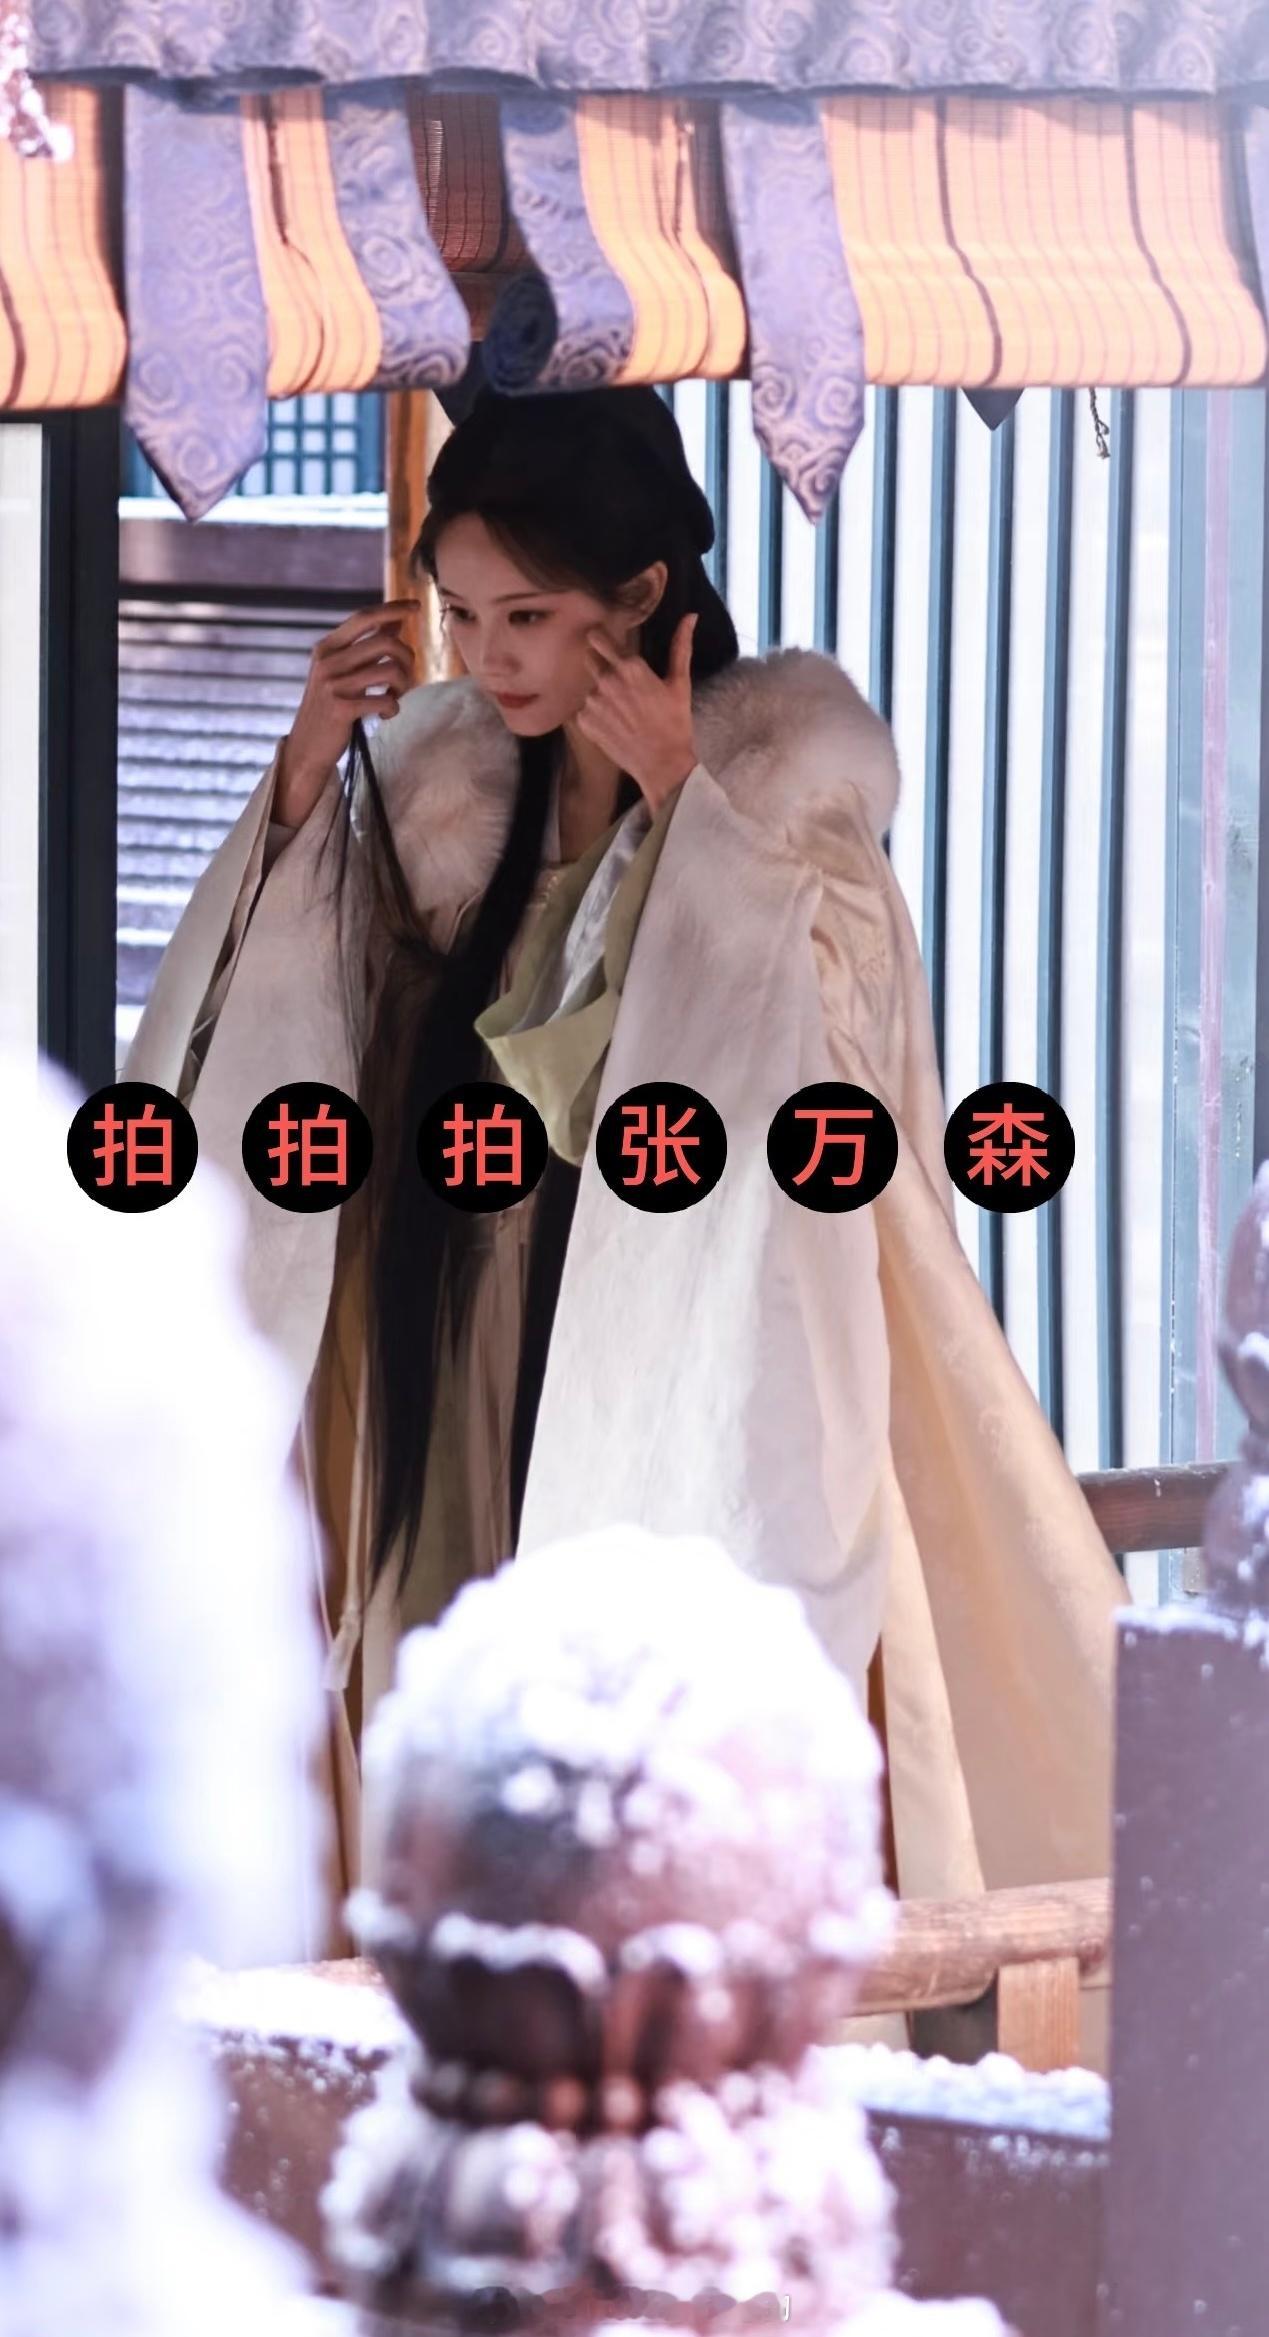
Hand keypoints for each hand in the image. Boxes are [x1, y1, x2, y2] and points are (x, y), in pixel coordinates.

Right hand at [276, 598, 418, 826]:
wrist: (307, 747)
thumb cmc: (330, 707)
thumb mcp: (341, 671)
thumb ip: (365, 647)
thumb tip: (394, 621)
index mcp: (327, 647)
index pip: (364, 617)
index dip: (392, 608)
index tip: (416, 606)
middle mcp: (328, 661)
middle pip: (385, 641)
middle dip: (407, 657)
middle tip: (407, 676)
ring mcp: (333, 685)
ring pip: (390, 670)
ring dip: (403, 685)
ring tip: (395, 696)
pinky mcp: (342, 709)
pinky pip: (386, 699)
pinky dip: (393, 707)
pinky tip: (384, 714)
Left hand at [576, 612, 699, 814]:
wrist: (662, 764)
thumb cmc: (674, 723)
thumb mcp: (680, 683)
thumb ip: (681, 646)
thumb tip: (691, 616)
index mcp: (629, 666)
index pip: (598, 637)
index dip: (599, 638)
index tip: (603, 640)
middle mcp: (606, 680)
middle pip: (589, 658)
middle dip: (600, 664)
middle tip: (619, 682)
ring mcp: (593, 702)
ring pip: (589, 686)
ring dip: (600, 693)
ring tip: (620, 710)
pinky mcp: (585, 722)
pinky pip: (584, 709)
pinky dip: (595, 715)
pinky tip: (614, 724)